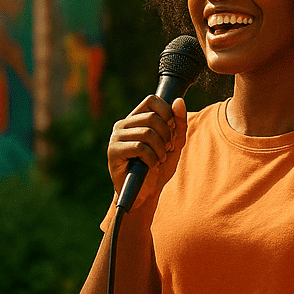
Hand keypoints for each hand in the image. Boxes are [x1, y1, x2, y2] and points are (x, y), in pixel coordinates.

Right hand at [107, 95, 186, 210]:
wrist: (144, 193)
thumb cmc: (158, 167)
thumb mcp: (174, 143)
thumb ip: (179, 123)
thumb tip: (178, 100)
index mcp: (135, 118)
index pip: (152, 100)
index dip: (167, 112)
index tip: (171, 130)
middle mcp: (123, 124)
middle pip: (152, 117)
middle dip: (166, 135)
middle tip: (166, 150)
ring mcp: (116, 137)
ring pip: (147, 133)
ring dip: (160, 149)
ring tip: (159, 159)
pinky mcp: (113, 152)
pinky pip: (139, 147)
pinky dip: (151, 158)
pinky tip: (150, 165)